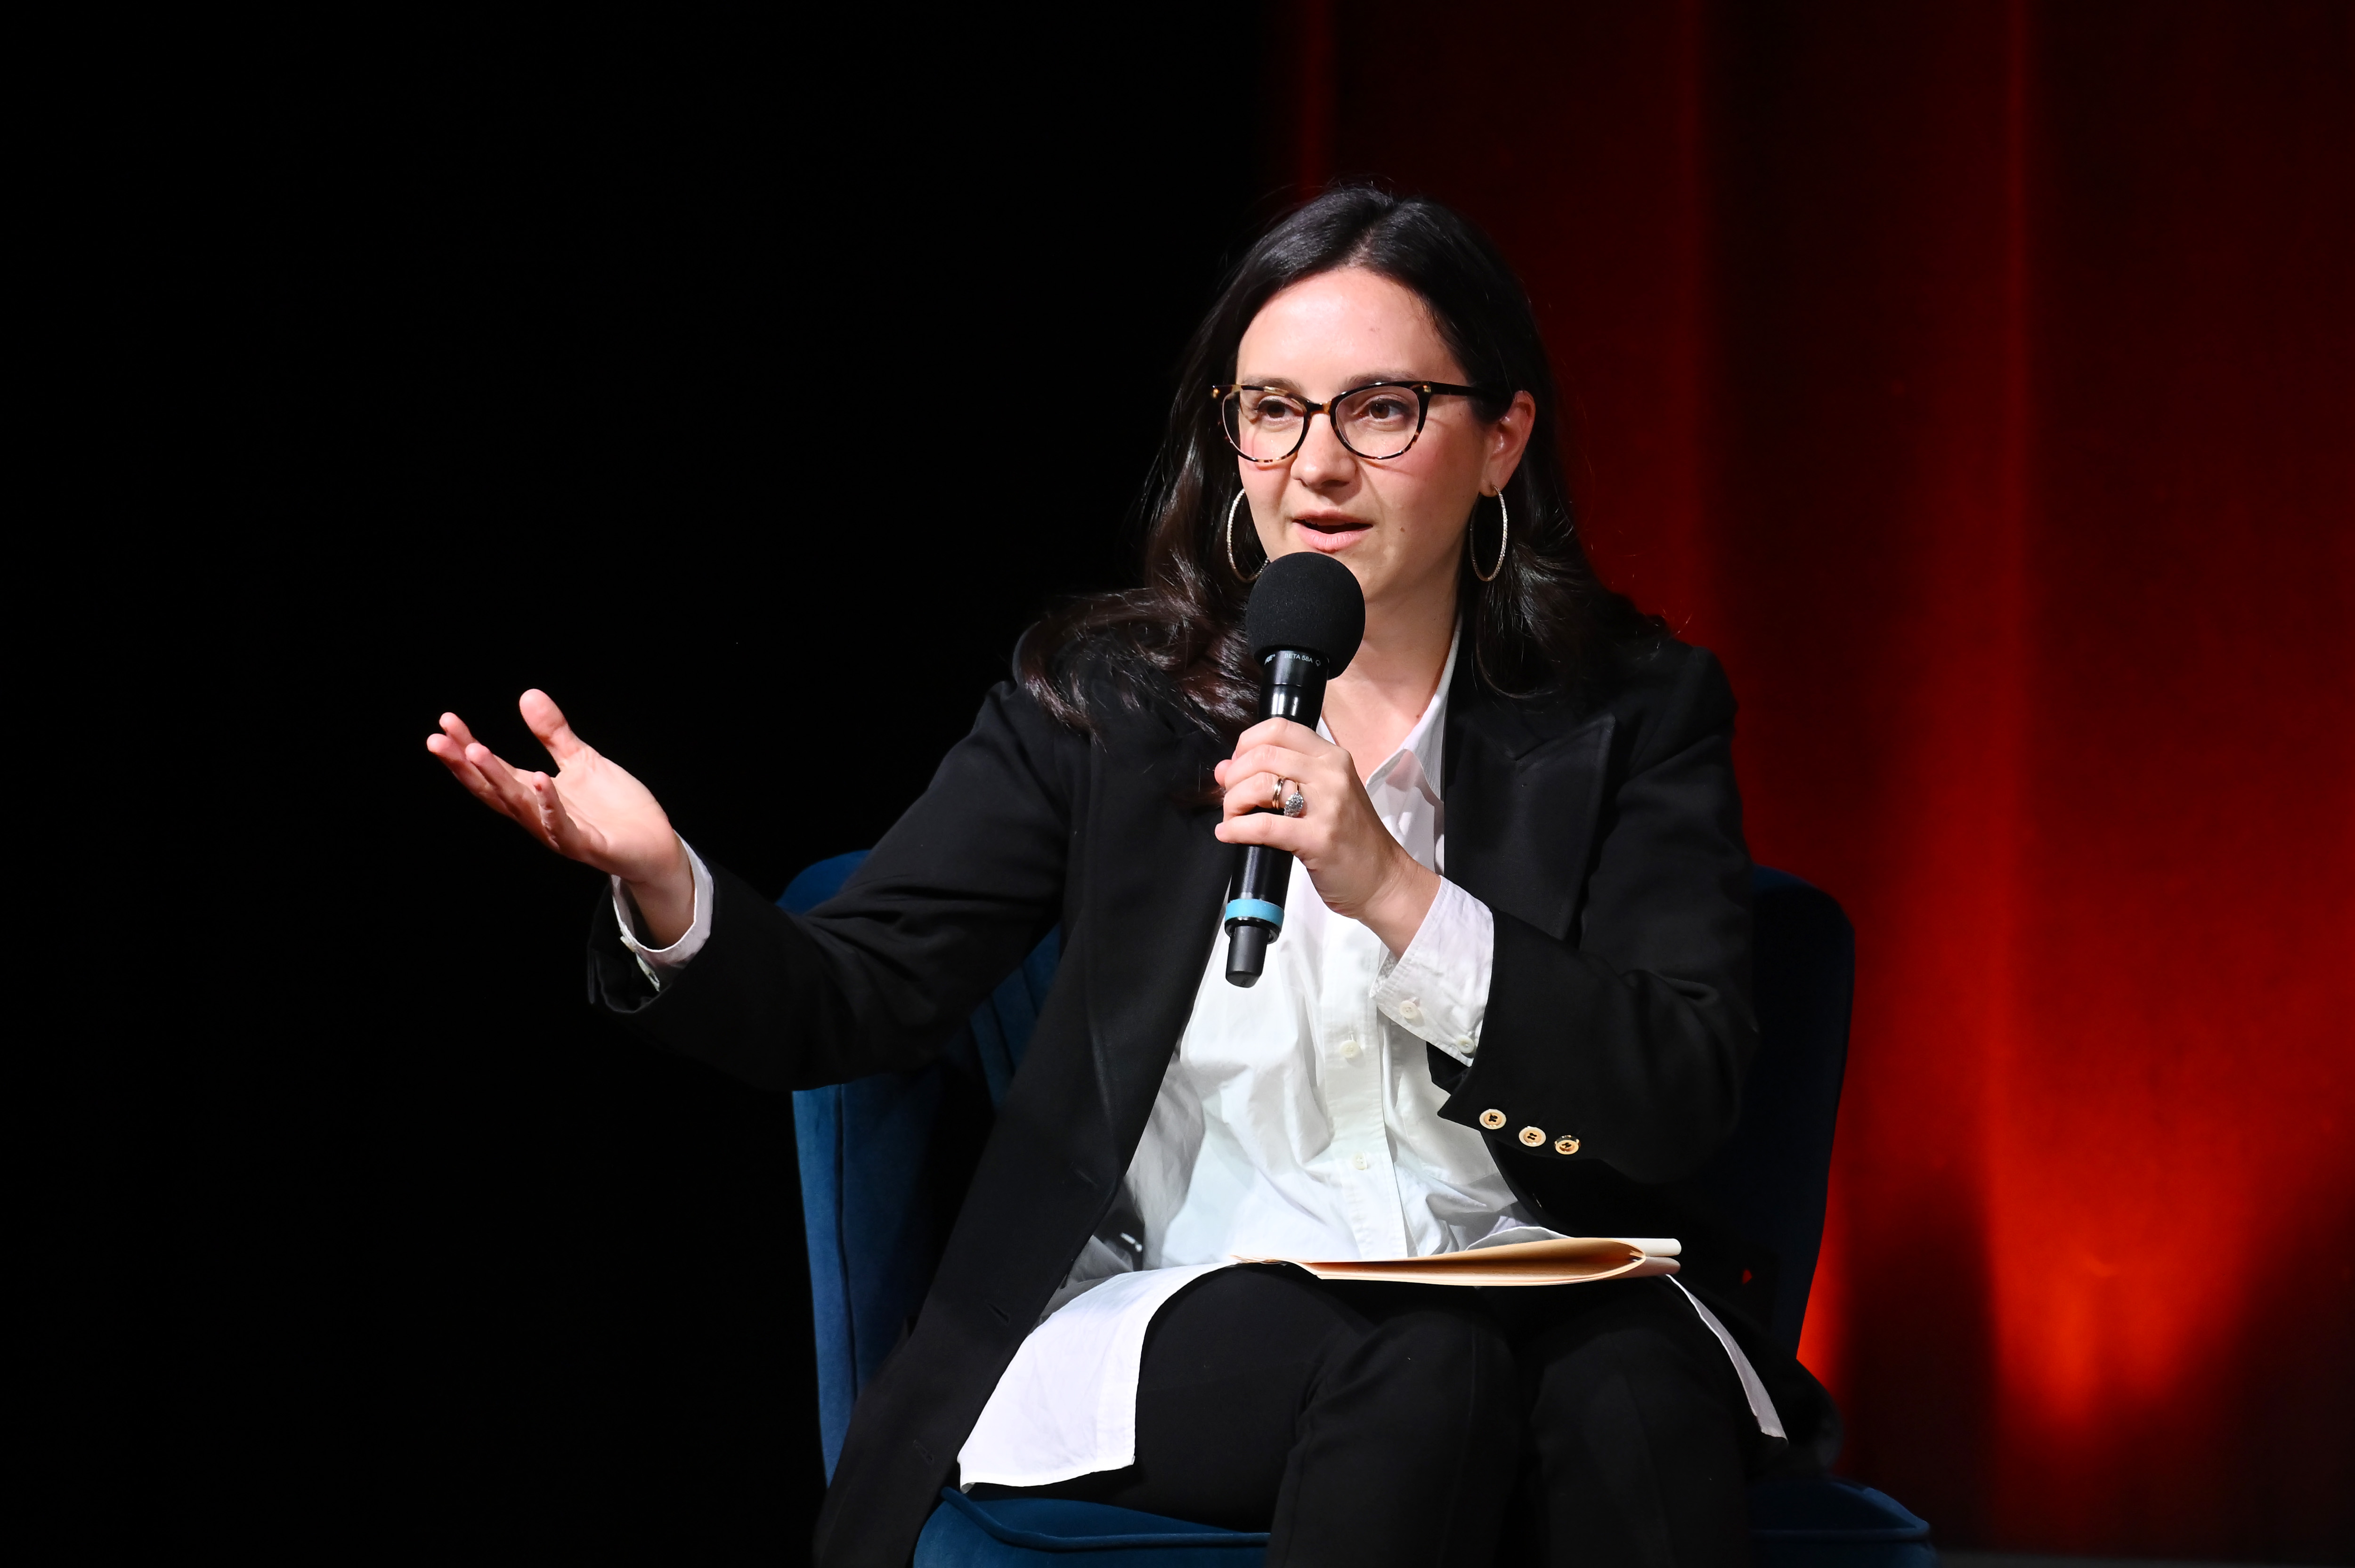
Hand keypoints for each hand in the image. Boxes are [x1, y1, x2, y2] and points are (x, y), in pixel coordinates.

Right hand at [425, 690, 694, 944]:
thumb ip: (553, 733)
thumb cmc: (615, 807)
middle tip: (437, 740)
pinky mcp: (588, 846)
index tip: (445, 721)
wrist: (655, 844)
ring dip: (497, 779)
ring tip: (476, 750)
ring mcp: (560, 834)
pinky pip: (563, 828)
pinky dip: (550, 805)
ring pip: (521, 807)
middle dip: (465, 765)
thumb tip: (527, 694)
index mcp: (534, 795)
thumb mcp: (582, 761)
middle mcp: (538, 816)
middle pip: (493, 790)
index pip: (492, 770)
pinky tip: (540, 779)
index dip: (466, 748)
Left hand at [1213, 718, 1438, 954]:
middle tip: (1231, 798)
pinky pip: (1263, 826)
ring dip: (1233, 802)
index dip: (1246, 744)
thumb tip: (1224, 769)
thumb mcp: (1323, 796)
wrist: (1384, 879)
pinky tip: (1229, 833)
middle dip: (1234, 777)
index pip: (1278, 728)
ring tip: (1232, 817)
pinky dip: (1236, 829)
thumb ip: (1279, 776)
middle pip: (1263, 755)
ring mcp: (1328, 805)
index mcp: (1333, 757)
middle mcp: (1332, 774)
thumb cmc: (1351, 839)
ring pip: (1260, 785)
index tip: (1237, 766)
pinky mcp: (1319, 839)